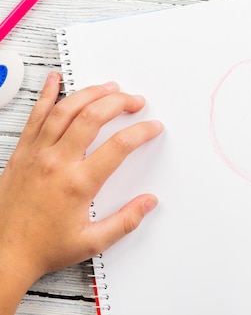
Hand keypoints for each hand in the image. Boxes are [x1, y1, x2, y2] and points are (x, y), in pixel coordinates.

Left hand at [0, 72, 162, 312]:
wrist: (2, 254)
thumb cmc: (43, 248)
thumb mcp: (92, 242)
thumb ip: (125, 221)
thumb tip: (148, 202)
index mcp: (78, 183)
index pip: (119, 146)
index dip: (141, 131)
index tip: (152, 127)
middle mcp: (57, 162)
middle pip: (93, 117)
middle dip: (119, 102)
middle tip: (134, 100)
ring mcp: (36, 154)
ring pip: (65, 110)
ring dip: (90, 93)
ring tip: (109, 87)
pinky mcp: (22, 153)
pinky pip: (35, 116)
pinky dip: (46, 94)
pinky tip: (55, 81)